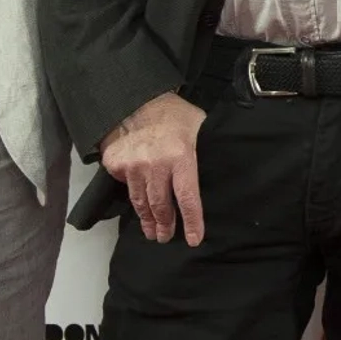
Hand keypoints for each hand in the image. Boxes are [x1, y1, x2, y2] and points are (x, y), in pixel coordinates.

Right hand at [100, 91, 207, 245]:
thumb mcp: (198, 129)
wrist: (137, 100)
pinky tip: (138, 202)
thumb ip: (204, 152)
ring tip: (151, 230)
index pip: (188, 198)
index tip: (193, 239)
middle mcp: (156, 164)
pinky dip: (133, 195)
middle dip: (165, 225)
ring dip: (147, 219)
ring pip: (141, 202)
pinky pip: (126, 188)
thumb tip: (223, 170)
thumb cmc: (173, 115)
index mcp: (181, 156)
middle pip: (162, 206)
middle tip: (165, 237)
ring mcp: (133, 166)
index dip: (192, 222)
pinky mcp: (117, 165)